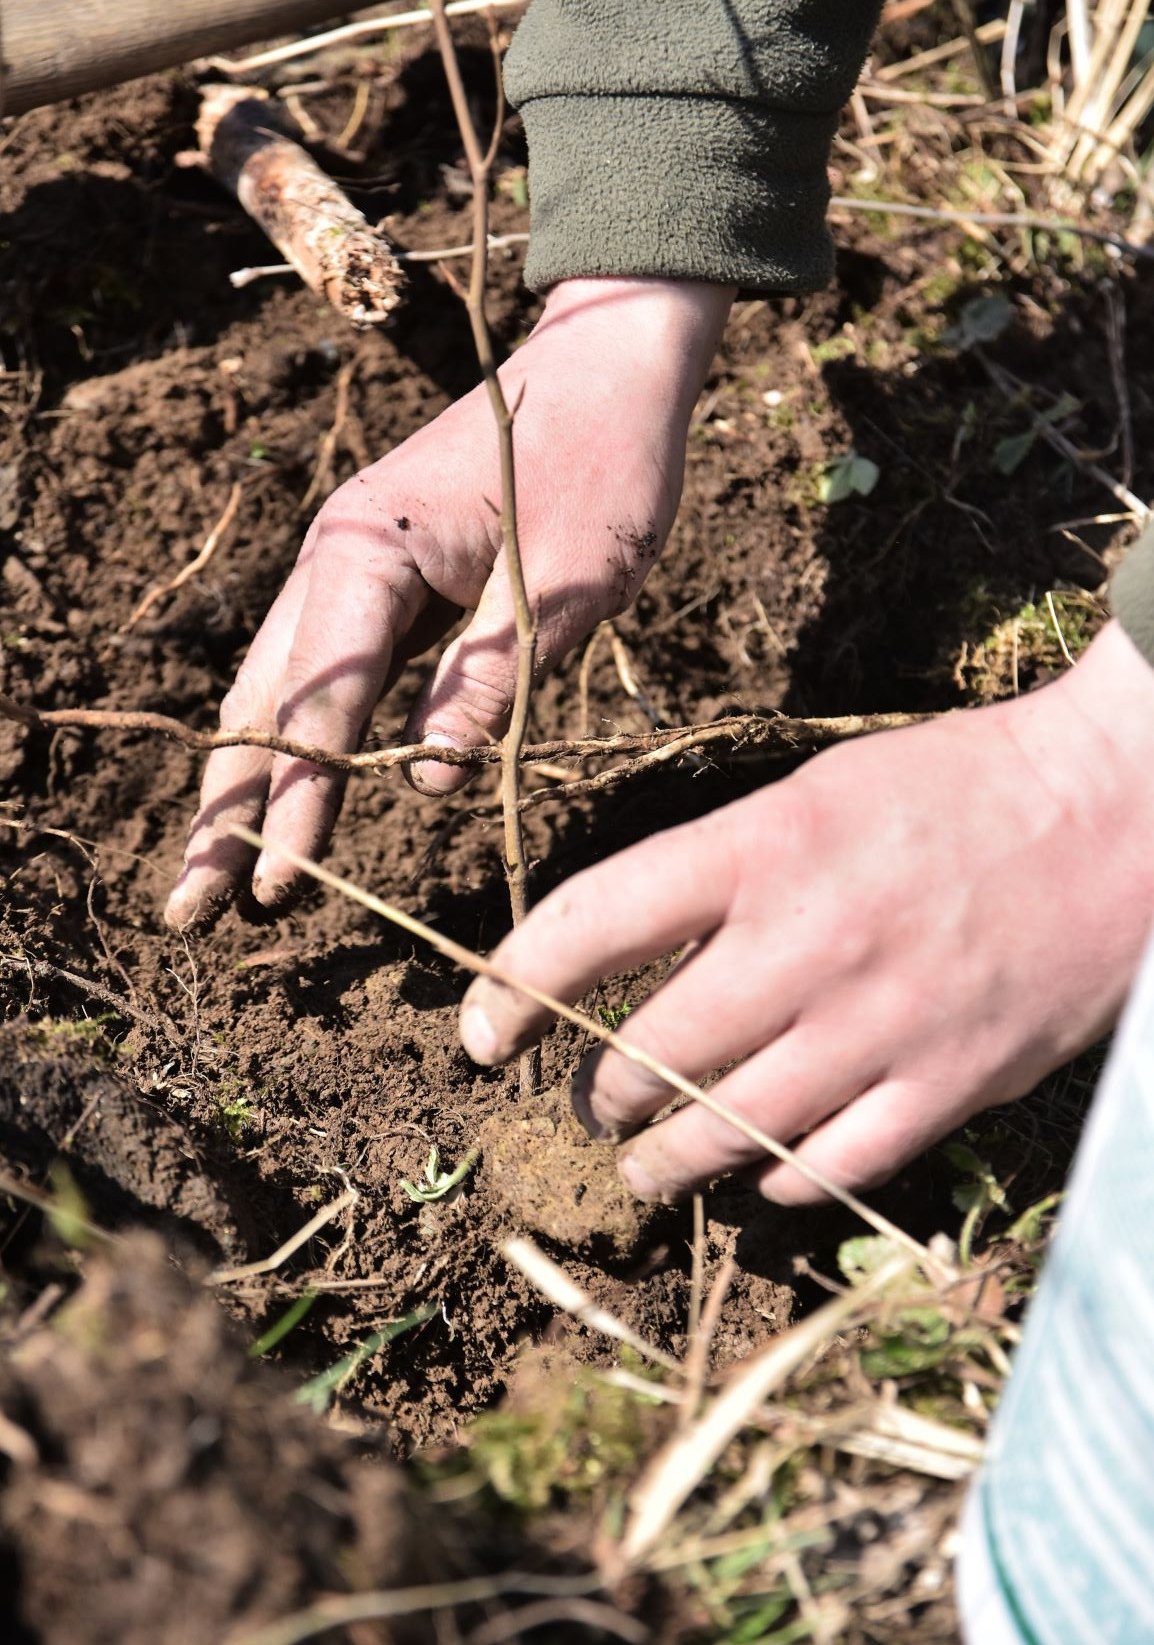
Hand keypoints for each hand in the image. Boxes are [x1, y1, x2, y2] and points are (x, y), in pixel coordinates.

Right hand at [165, 277, 733, 928]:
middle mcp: (335, 555)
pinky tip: (280, 793)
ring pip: (277, 686)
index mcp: (370, 549)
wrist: (605, 362)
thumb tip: (421, 781)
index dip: (299, 802)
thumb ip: (489, 682)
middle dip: (225, 808)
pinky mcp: (380, 574)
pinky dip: (294, 736)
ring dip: (245, 779)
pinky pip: (321, 668)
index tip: (277, 888)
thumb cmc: (601, 460)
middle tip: (187, 907)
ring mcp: (350, 563)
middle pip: (262, 700)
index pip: (321, 701)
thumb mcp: (568, 583)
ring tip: (213, 868)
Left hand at [460, 621, 1153, 1204]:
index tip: (480, 1032)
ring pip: (724, 1132)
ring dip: (663, 1160)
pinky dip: (773, 1182)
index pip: (593, 923)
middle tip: (589, 1100)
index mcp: (765, 845)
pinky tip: (758, 1174)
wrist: (1116, 812)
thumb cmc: (954, 788)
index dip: (512, 986)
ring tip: (643, 1163)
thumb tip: (634, 962)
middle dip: (595, 1093)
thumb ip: (721, 874)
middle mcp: (809, 941)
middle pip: (648, 1055)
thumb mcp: (817, 793)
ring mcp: (881, 1024)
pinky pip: (826, 1169)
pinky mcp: (948, 1085)